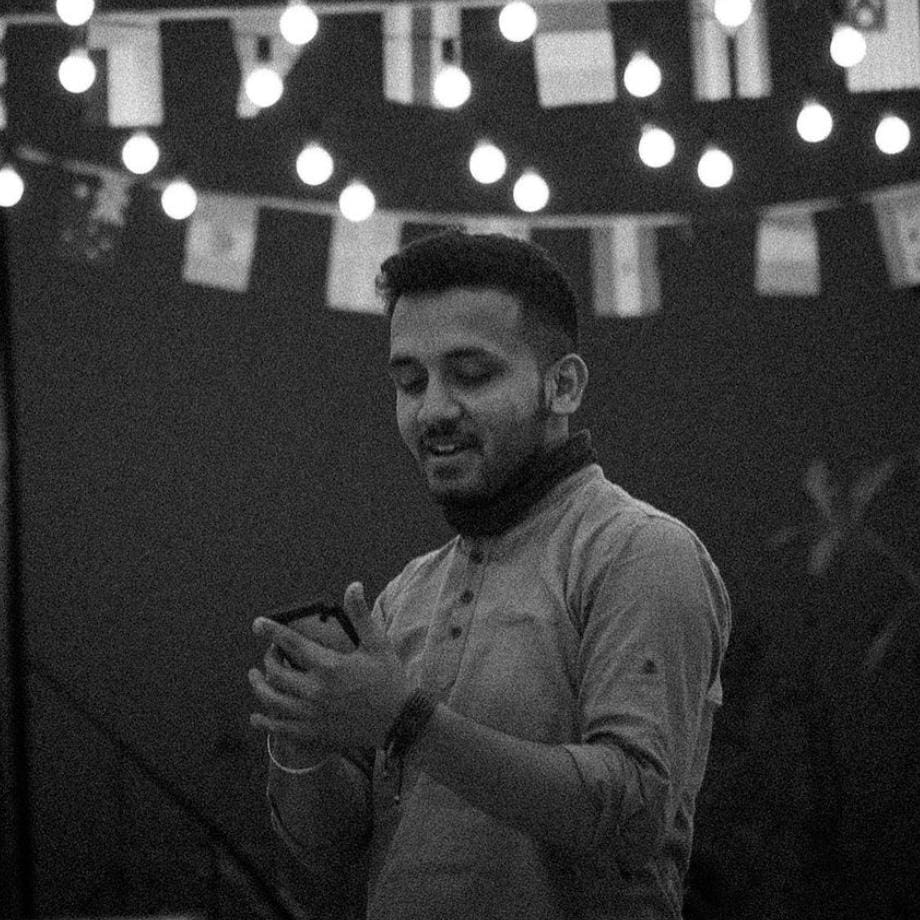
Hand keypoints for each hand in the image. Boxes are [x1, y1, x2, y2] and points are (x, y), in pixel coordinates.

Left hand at [249, 582, 411, 750]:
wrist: (399, 722)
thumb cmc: (389, 680)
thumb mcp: (377, 644)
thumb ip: (361, 615)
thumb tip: (354, 586)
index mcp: (330, 666)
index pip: (292, 643)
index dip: (272, 631)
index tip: (258, 623)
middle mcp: (316, 691)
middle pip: (276, 673)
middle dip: (268, 659)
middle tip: (270, 653)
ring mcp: (312, 715)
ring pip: (272, 700)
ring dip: (259, 687)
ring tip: (255, 678)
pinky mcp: (313, 734)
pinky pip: (280, 729)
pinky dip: (264, 722)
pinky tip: (257, 717)